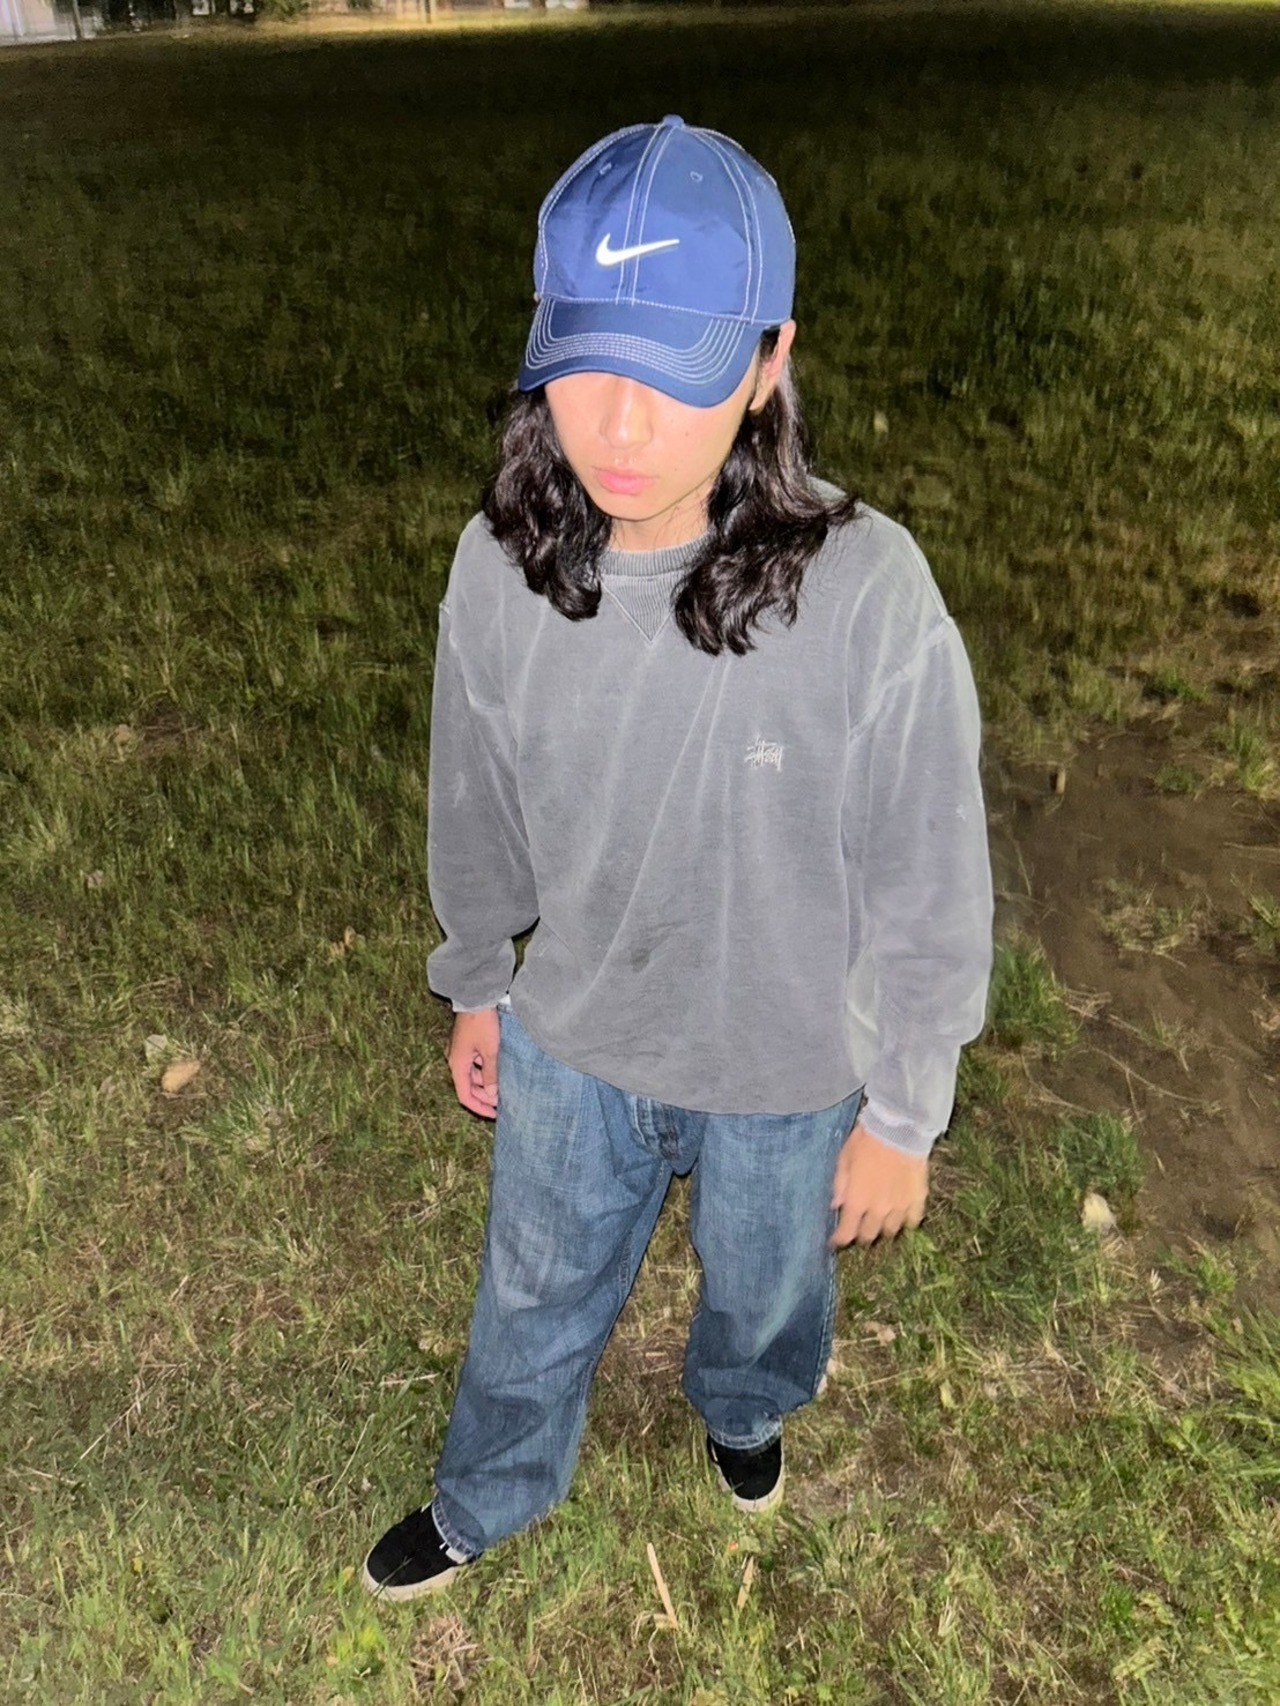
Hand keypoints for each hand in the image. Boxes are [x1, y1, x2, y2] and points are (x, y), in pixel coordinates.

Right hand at [447, 1008, 500, 1118]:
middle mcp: (455, 1060)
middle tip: (503, 1100)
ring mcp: (460, 1052)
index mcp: (457, 1065)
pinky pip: (474, 1064)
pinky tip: (498, 1071)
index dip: (479, 1107)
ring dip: (486, 1083)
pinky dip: (485, 1070)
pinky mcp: (466, 1044)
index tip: (494, 1114)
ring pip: (472, 1075)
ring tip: (503, 1087)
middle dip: (484, 1096)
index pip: (465, 1095)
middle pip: (468, 1086)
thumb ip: (491, 1074)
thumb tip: (491, 1094)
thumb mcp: (490, 1051)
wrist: (476, 997)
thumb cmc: (482, 1023)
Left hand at [830, 1122, 927, 1247]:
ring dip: (883, 1229)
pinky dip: (906, 1222)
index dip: (839, 1240)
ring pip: (891, 1231)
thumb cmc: (867, 1140)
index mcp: (857, 1201)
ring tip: (880, 1223)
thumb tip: (836, 1205)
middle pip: (869, 1235)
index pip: (847, 1232)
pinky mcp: (918, 1200)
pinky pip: (913, 1221)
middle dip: (861, 1236)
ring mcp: (900, 1207)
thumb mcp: (844, 1159)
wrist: (899, 1128)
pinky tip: (902, 1217)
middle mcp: (878, 1210)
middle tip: (858, 1230)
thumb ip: (840, 1185)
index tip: (835, 1242)